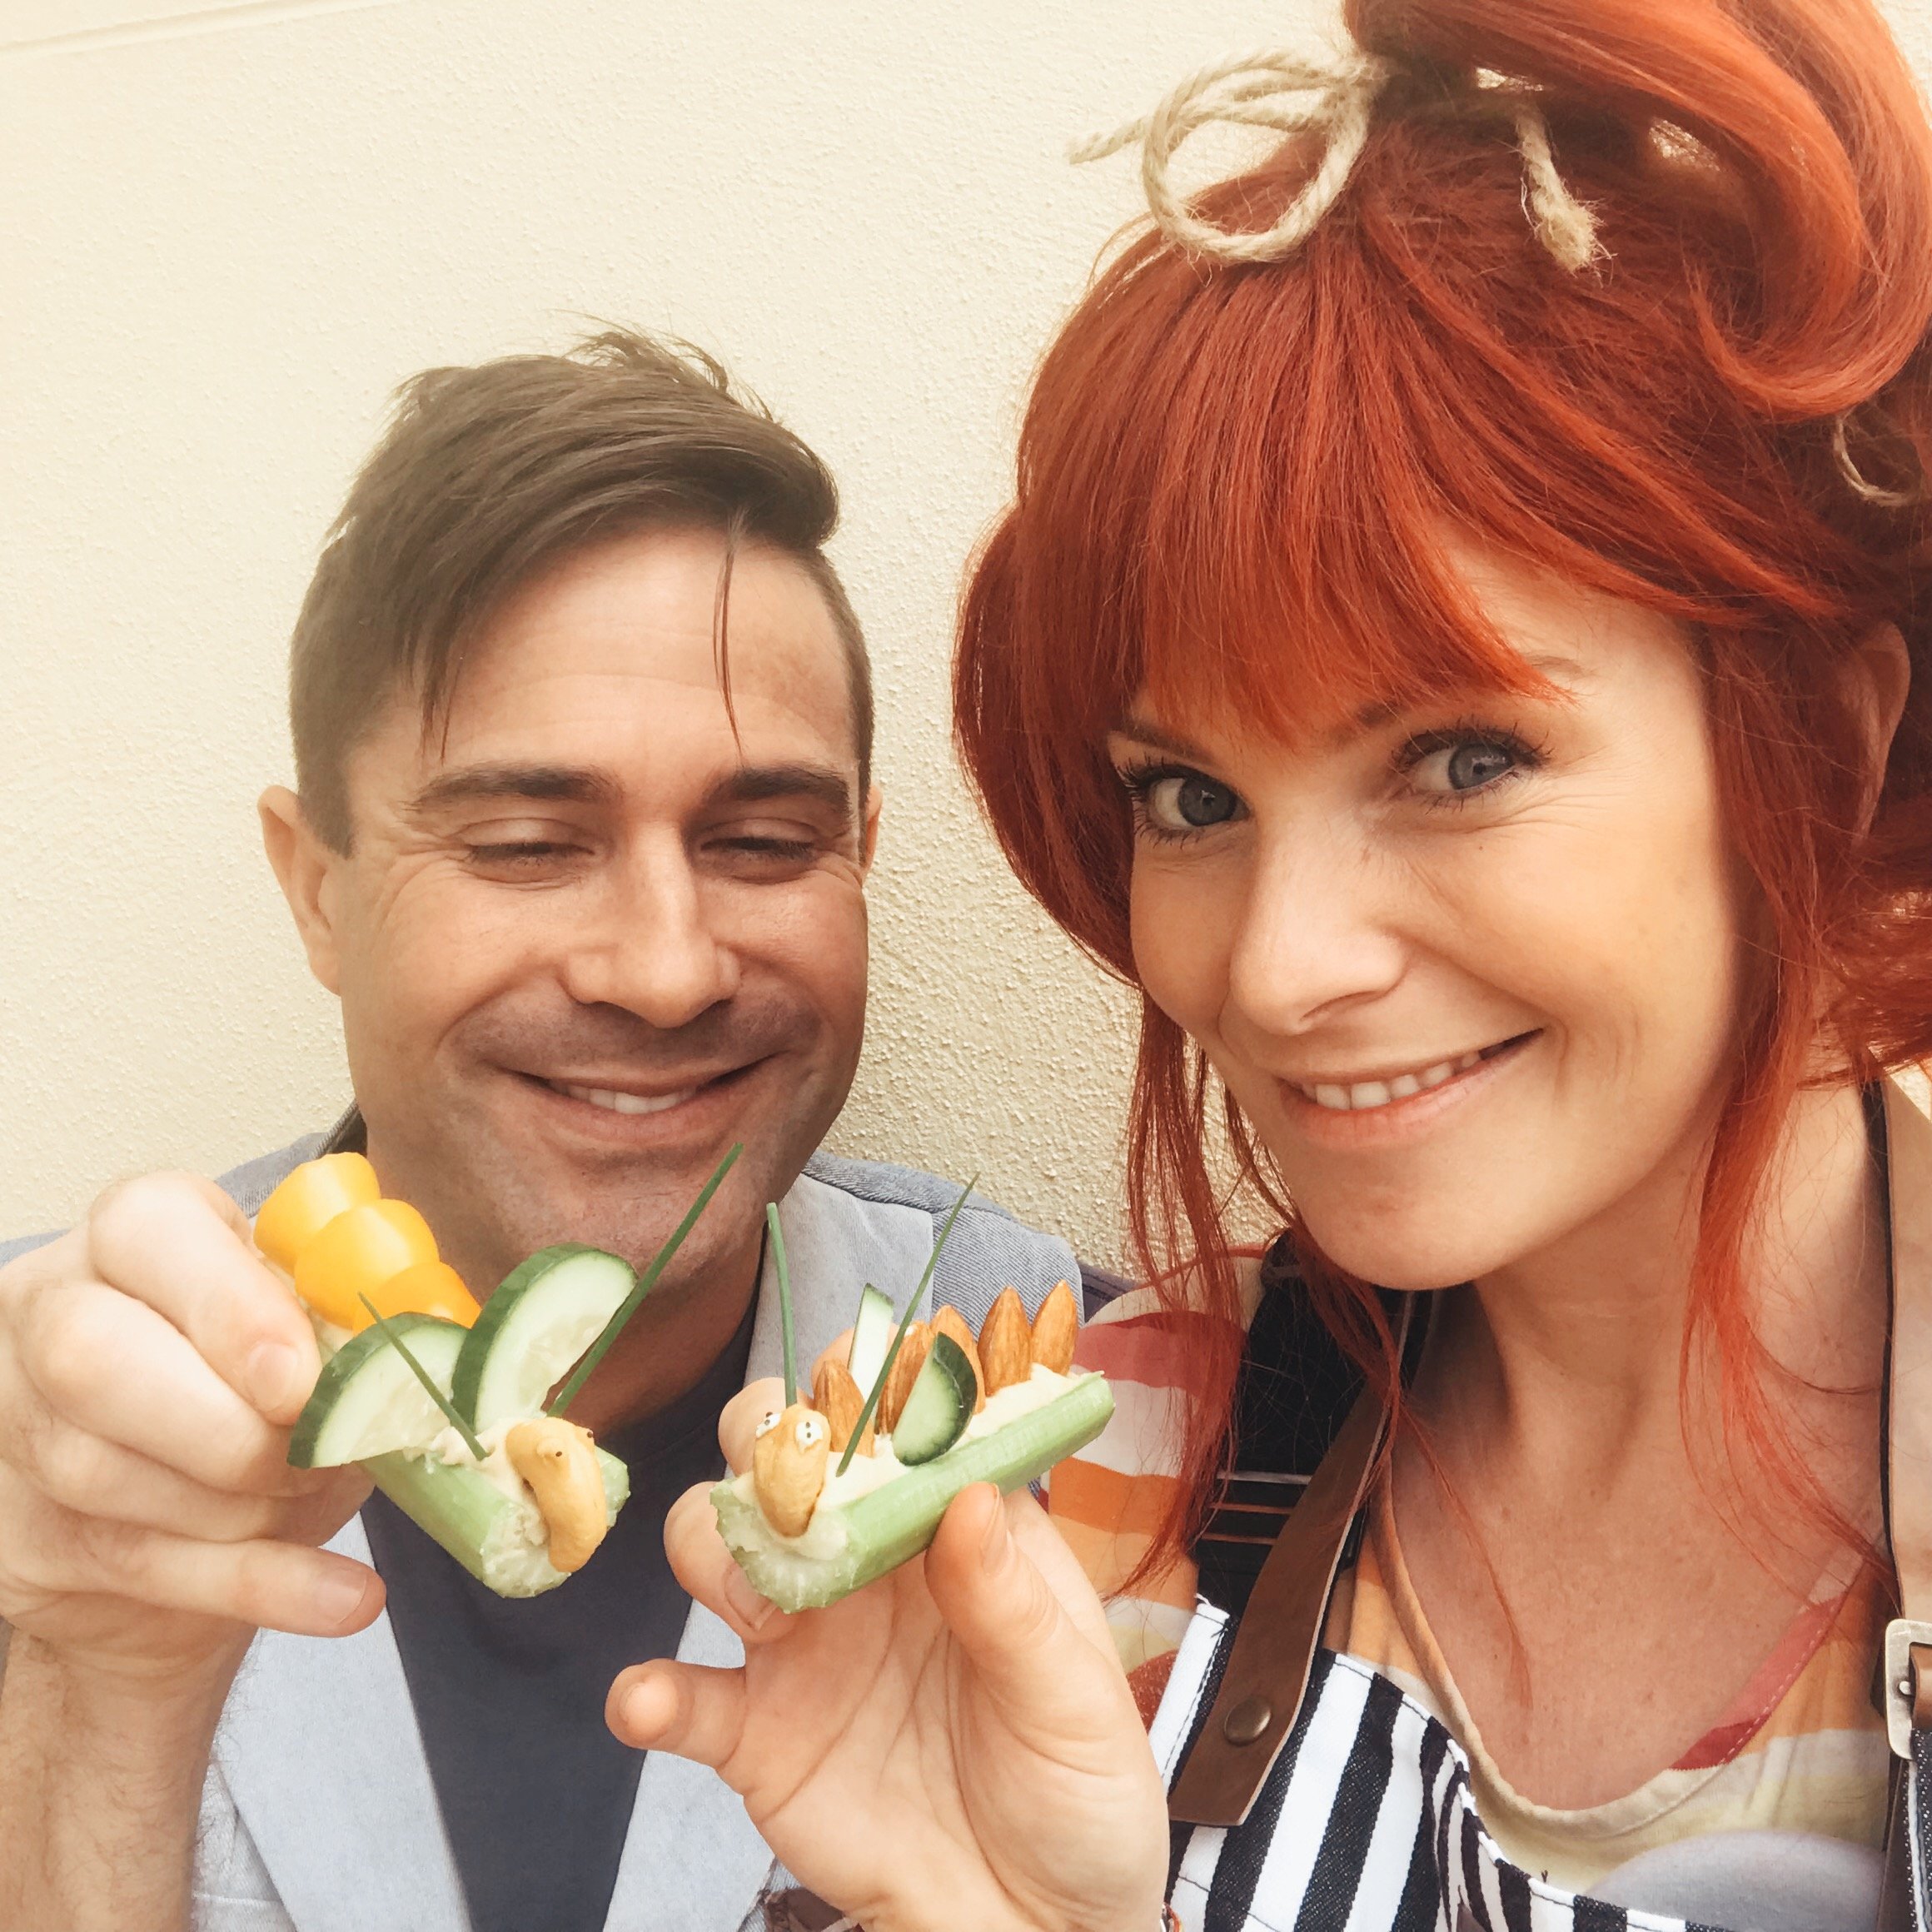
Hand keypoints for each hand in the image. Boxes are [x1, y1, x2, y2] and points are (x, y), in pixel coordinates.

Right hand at [0, 1172, 381, 1695]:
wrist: (196, 1522)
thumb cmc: (264, 1391)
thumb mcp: (313, 1336)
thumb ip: (356, 1325)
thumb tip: (435, 1338)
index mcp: (137, 1235)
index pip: (148, 1230)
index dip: (229, 1308)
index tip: (301, 1379)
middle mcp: (52, 1310)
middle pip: (91, 1356)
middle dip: (224, 1426)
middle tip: (314, 1456)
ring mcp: (18, 1423)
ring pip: (103, 1471)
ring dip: (240, 1506)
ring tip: (312, 1500)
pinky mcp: (20, 1533)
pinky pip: (141, 1566)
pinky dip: (263, 1586)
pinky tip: (348, 1598)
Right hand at [608, 1376, 1168, 1931]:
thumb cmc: (1078, 1795)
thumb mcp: (1073, 1700)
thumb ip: (1015, 1606)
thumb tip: (968, 1497)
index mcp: (953, 1533)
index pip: (901, 1432)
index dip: (871, 1390)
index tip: (851, 1375)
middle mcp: (867, 1568)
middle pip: (788, 1464)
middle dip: (767, 1442)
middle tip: (781, 1468)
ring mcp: (802, 1646)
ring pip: (720, 1550)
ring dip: (715, 1545)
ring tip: (752, 1591)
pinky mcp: (757, 1735)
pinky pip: (685, 1700)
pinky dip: (651, 1692)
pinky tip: (648, 1701)